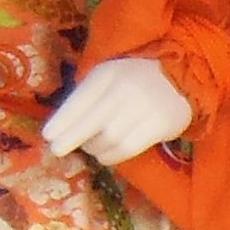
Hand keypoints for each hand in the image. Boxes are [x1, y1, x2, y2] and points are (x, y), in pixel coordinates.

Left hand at [41, 57, 194, 166]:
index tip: (48, 135)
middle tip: (57, 150)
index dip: (63, 120)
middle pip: (92, 122)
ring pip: (108, 139)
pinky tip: (105, 155)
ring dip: (93, 148)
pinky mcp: (159, 125)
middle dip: (71, 138)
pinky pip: (127, 148)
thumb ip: (88, 96)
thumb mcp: (109, 77)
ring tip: (90, 147)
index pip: (81, 99)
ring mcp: (144, 108)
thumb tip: (60, 127)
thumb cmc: (135, 79)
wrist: (181, 78)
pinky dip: (111, 156)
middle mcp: (125, 89)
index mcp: (108, 73)